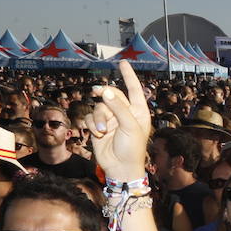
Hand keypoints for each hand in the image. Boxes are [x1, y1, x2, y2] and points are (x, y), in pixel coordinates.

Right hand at [86, 61, 152, 180]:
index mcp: (138, 111)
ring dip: (98, 118)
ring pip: (100, 107)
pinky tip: (97, 134)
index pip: (134, 89)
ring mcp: (112, 120)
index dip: (128, 76)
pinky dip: (93, 124)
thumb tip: (107, 91)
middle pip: (113, 95)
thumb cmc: (132, 148)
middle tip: (97, 91)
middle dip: (105, 95)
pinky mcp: (100, 127)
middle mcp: (125, 113)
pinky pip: (92, 117)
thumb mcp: (129, 126)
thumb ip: (118, 108)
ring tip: (102, 131)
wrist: (120, 167)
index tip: (123, 62)